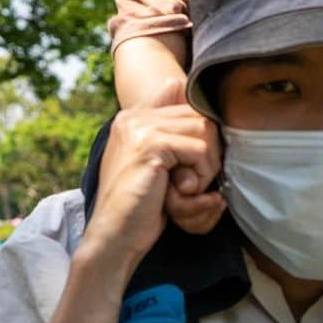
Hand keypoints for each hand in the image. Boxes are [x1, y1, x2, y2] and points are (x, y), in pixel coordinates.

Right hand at [81, 79, 222, 272]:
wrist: (113, 238)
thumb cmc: (137, 208)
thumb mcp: (153, 165)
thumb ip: (166, 130)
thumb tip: (175, 85)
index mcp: (132, 117)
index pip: (186, 106)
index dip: (201, 137)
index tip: (194, 165)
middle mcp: (134, 117)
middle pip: (201, 117)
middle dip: (210, 152)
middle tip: (195, 183)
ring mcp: (141, 128)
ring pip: (205, 131)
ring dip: (207, 166)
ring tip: (188, 189)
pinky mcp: (151, 146)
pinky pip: (199, 150)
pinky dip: (202, 176)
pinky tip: (184, 193)